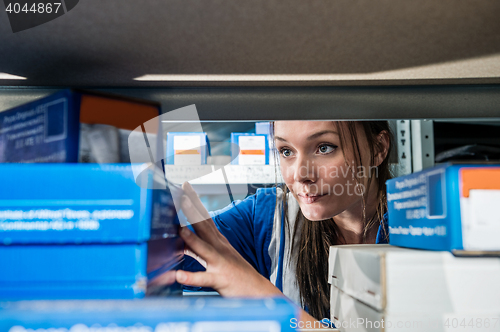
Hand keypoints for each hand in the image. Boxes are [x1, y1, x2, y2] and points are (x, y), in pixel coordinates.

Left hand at [175, 182, 282, 297]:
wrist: (257, 291)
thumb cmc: (234, 274)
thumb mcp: (216, 257)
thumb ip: (197, 249)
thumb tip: (180, 240)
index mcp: (218, 241)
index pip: (204, 217)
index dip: (194, 202)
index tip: (185, 186)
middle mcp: (219, 248)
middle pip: (204, 226)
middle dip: (192, 210)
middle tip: (181, 195)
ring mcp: (220, 263)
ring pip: (205, 249)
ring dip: (192, 239)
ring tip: (179, 229)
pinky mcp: (220, 279)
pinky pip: (205, 279)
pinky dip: (192, 277)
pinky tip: (179, 276)